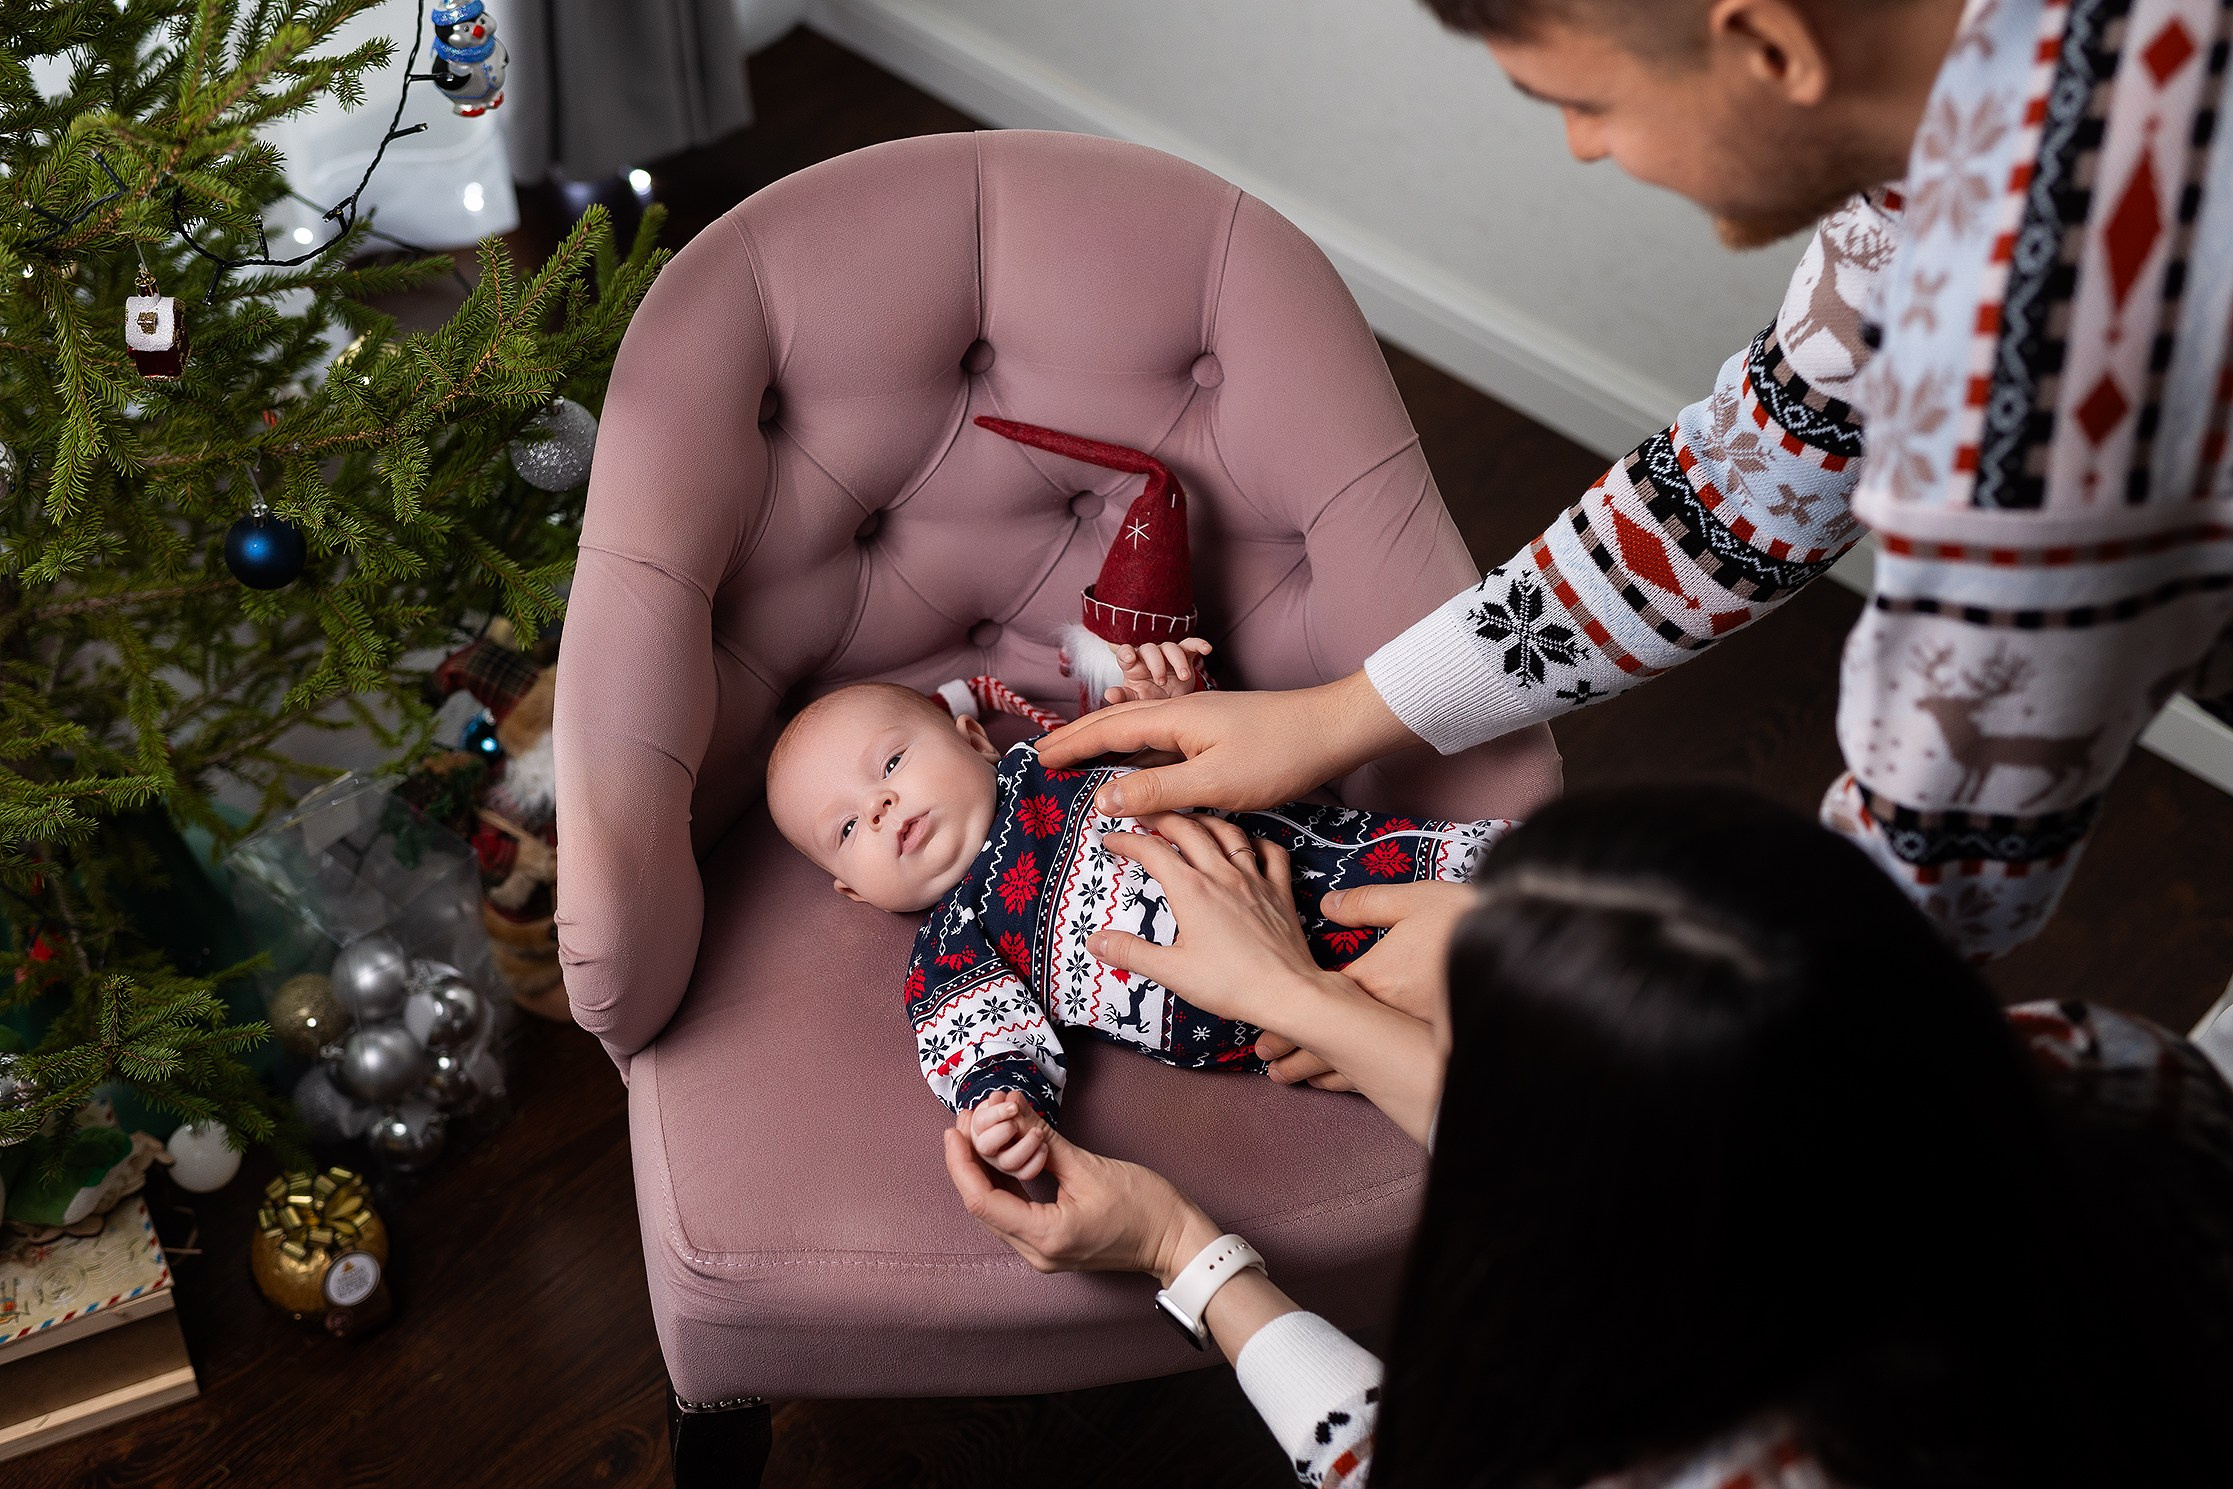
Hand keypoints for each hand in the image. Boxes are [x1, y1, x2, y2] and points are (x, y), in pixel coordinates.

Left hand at [944, 1111, 1218, 1283]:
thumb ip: (1043, 1139)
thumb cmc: (1144, 1205)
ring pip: (996, 1213)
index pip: (982, 1201)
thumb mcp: (1090, 1166)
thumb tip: (1011, 1106)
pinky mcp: (1052, 1247)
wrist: (1177, 1240)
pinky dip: (1003, 1187)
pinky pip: (1013, 1217)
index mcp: (1045, 1236)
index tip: (953, 1129)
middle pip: (984, 1208)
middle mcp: (1037, 1253)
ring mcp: (1043, 1254)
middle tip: (964, 1122)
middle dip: (968, 1164)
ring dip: (984, 1174)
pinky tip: (998, 1159)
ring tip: (975, 1135)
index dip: (961, 1163)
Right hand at [967, 1092, 1051, 1181]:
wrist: (1032, 1133)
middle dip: (1003, 1130)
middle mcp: (988, 1148)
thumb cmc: (1018, 1116)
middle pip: (985, 1146)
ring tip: (1038, 1132)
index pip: (980, 1122)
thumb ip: (1012, 1103)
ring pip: (1008, 1162)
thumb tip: (1007, 1096)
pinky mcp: (1019, 1173)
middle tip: (1017, 1120)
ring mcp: (1003, 1163)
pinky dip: (1037, 1160)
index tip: (1012, 1105)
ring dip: (1025, 1145)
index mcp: (981, 1128)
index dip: (996, 1113)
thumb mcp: (1015, 1105)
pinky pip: (1025, 1174)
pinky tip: (1044, 1146)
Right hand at [1034, 670, 1418, 817]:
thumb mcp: (1214, 782)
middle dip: (1078, 737)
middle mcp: (1181, 714)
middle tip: (1044, 753)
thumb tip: (1102, 799)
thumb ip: (1157, 791)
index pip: (1107, 730)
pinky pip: (1162, 743)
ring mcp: (1200, 723)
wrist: (1333, 732)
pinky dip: (1136, 754)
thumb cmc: (1279, 755)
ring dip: (1104, 743)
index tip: (1038, 758)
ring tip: (1077, 758)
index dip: (1071, 745)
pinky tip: (1136, 770)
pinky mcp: (1216, 736)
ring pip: (1139, 732)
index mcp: (1174, 719)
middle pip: (1116, 722)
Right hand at [1089, 812, 1335, 1030]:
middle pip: (1187, 829)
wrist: (1286, 992)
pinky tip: (1247, 843)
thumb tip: (1094, 942)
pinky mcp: (1279, 891)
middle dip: (1161, 816)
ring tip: (1189, 818)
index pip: (1151, 851)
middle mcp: (1222, 875)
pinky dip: (1256, 841)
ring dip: (1204, 820)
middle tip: (1143, 813)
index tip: (1111, 839)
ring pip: (1227, 833)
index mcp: (1191, 890)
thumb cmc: (1229, 984)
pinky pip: (1271, 853)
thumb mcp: (1170, 972)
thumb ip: (1130, 953)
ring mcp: (1254, 880)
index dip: (1127, 840)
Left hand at [1107, 639, 1213, 704]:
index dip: (1126, 653)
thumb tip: (1109, 695)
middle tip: (1160, 682)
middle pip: (1150, 649)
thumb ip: (1122, 698)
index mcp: (1133, 666)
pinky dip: (1199, 644)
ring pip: (1171, 647)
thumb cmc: (1150, 701)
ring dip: (1177, 661)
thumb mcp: (1136, 702)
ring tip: (1183, 677)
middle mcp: (1149, 657)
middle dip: (1155, 664)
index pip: (1125, 653)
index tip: (1129, 659)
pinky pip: (1192, 645)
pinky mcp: (1186, 656)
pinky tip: (1206, 649)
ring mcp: (1168, 655)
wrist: (1173, 706)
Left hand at [1254, 881, 1472, 1084]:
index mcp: (1372, 980)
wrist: (1524, 957)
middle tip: (1267, 1065)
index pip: (1315, 1007)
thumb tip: (1328, 905)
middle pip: (1328, 1041)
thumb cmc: (1468, 925)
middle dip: (1296, 1054)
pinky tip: (1348, 1081)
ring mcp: (1406, 1033)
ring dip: (1321, 1070)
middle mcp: (1383, 1014)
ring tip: (1293, 1080)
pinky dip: (1359, 1075)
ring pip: (1354, 1059)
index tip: (1260, 1037)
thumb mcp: (1414, 901)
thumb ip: (1366, 904)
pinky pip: (1384, 1065)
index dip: (1285, 1024)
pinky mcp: (1428, 1041)